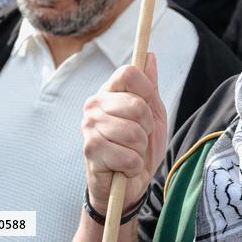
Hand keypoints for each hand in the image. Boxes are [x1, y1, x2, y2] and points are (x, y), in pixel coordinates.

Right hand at [81, 53, 166, 216]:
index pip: (129, 72)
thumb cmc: (139, 146)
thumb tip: (149, 56)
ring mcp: (89, 127)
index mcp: (110, 91)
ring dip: (140, 149)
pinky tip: (124, 167)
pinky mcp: (90, 150)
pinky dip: (133, 165)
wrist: (127, 185)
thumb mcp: (152, 114)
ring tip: (131, 152)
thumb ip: (150, 86)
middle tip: (140, 138)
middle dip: (147, 127)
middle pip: (136, 104)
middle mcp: (95, 104)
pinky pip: (128, 156)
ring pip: (134, 133)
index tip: (149, 105)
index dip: (146, 89)